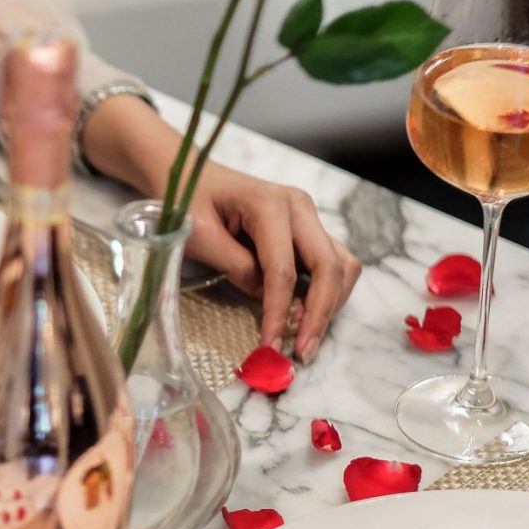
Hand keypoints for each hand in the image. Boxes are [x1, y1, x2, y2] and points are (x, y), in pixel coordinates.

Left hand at [183, 162, 361, 362]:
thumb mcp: (198, 234)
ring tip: (302, 337)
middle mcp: (299, 208)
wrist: (190, 175)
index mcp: (270, 204)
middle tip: (302, 352)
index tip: (270, 347)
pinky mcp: (307, 230)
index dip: (279, 313)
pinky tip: (301, 314)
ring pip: (341, 267)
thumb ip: (235, 265)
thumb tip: (266, 296)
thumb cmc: (187, 201)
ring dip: (329, 305)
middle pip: (330, 268)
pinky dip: (324, 293)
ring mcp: (307, 218)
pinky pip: (331, 265)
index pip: (284, 270)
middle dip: (320, 314)